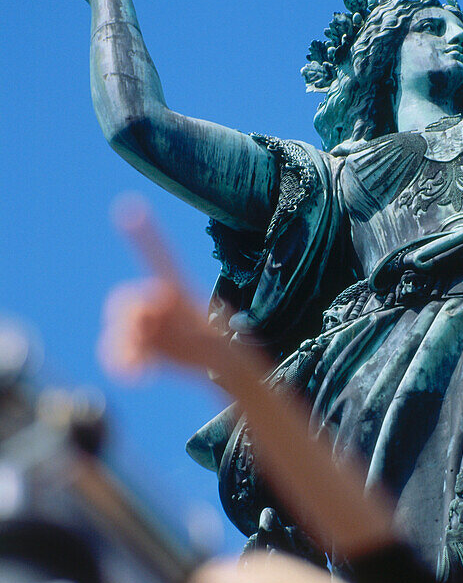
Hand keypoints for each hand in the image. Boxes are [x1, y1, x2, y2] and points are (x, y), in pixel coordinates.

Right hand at [98, 196, 220, 375]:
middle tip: (146, 338)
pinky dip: (123, 362)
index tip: (128, 207)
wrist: (222, 366)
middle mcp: (160, 303)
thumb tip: (163, 334)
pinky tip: (137, 375)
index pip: (160, 259)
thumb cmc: (224, 348)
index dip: (145, 236)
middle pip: (129, 302)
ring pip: (119, 328)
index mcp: (180, 291)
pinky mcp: (143, 346)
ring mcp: (149, 324)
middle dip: (130, 320)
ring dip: (122, 347)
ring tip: (137, 370)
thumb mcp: (215, 345)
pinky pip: (121, 349)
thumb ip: (191, 338)